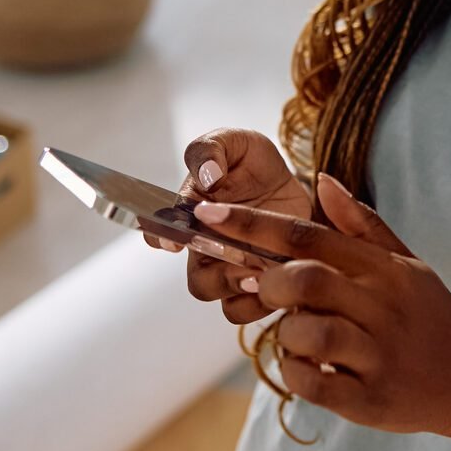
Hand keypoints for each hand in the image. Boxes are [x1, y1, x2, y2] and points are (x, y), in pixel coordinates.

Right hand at [143, 128, 311, 324]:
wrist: (288, 178)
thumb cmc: (250, 161)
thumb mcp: (232, 142)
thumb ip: (211, 151)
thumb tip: (208, 175)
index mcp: (192, 216)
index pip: (161, 234)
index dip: (162, 240)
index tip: (174, 242)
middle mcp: (208, 250)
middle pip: (200, 282)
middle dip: (219, 276)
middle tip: (241, 261)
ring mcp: (236, 269)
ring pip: (227, 302)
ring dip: (246, 291)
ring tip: (265, 272)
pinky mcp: (264, 280)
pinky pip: (256, 308)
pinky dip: (267, 302)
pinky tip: (285, 279)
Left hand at [193, 174, 450, 439]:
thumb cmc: (430, 315)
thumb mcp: (406, 263)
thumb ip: (361, 224)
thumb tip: (322, 180)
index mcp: (383, 268)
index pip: (310, 235)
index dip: (254, 224)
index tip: (210, 214)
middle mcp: (381, 307)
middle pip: (307, 280)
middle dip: (272, 282)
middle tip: (265, 288)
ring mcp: (377, 354)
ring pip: (310, 333)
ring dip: (287, 332)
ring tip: (296, 332)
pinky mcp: (370, 400)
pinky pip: (315, 385)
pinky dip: (296, 373)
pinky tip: (305, 366)